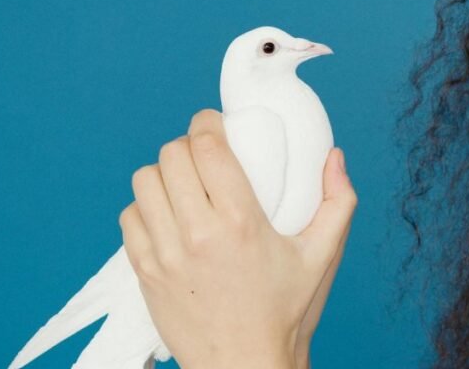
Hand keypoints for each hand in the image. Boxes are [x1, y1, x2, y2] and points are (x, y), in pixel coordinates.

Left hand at [118, 109, 356, 368]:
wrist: (245, 365)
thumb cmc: (286, 311)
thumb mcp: (324, 255)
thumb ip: (339, 201)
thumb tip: (335, 156)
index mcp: (241, 222)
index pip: (207, 146)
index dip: (207, 122)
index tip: (216, 124)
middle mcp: (197, 234)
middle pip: (171, 156)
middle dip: (187, 145)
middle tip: (204, 154)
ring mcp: (165, 255)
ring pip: (144, 182)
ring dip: (164, 174)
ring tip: (183, 183)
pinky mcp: (146, 273)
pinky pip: (129, 218)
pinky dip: (146, 208)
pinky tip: (168, 215)